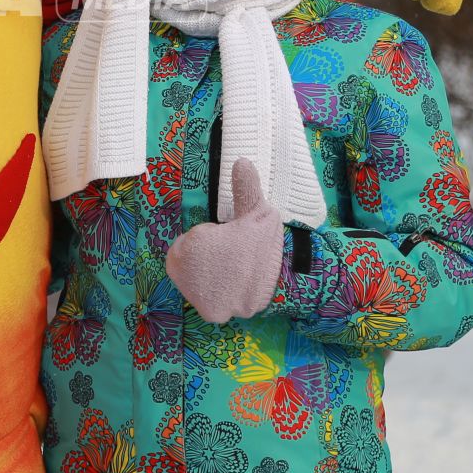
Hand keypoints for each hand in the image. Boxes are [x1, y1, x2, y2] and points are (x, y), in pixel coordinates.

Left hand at [164, 160, 285, 323]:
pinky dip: (217, 294)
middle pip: (188, 262)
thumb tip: (241, 160)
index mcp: (190, 245)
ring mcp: (195, 294)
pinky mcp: (208, 312)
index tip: (229, 242)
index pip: (189, 241)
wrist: (288, 279)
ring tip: (236, 271)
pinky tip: (235, 286)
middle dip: (207, 258)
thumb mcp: (256, 211)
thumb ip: (244, 187)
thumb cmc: (267, 243)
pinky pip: (206, 299)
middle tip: (233, 257)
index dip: (210, 239)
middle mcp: (185, 272)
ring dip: (210, 276)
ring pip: (195, 280)